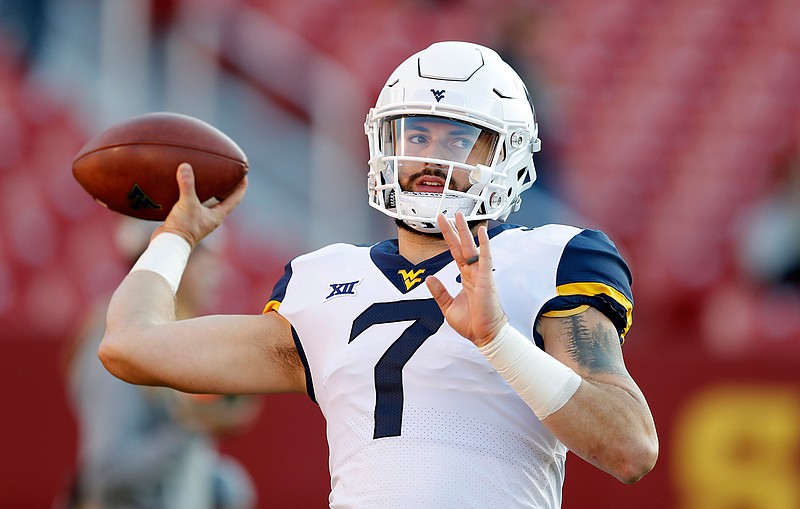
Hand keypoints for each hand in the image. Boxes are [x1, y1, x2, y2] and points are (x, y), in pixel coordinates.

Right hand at [155, 163, 246, 247]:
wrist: (168, 244)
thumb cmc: (183, 228)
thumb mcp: (187, 203)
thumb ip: (187, 185)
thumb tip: (186, 166)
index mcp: (217, 215)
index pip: (235, 199)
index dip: (241, 187)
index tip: (244, 175)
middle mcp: (211, 218)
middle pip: (224, 200)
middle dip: (226, 188)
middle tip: (228, 174)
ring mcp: (200, 220)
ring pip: (209, 202)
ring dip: (210, 191)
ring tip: (208, 178)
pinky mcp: (188, 219)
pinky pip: (194, 204)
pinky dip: (194, 195)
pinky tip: (187, 188)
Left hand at [425, 212, 506, 346]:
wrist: (484, 335)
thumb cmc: (471, 323)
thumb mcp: (447, 306)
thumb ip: (439, 291)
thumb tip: (428, 278)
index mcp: (465, 278)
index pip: (455, 252)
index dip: (449, 238)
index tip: (442, 223)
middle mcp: (473, 273)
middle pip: (462, 246)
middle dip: (455, 229)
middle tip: (448, 213)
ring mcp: (480, 275)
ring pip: (472, 248)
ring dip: (466, 231)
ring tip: (460, 216)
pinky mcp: (486, 280)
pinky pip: (485, 259)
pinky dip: (485, 245)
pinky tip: (482, 232)